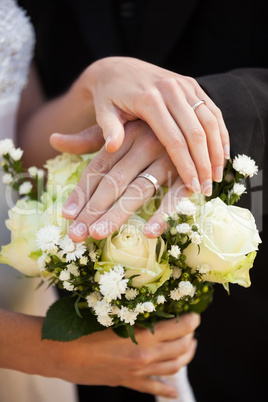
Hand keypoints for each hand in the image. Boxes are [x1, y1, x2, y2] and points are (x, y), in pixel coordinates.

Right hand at [0, 308, 199, 398]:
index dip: (191, 322)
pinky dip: (166, 390)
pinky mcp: (126, 381)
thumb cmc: (83, 327)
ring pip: (172, 368)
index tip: (196, 315)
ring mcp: (137, 372)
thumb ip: (134, 314)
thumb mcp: (113, 314)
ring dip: (185, 358)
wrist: (60, 353)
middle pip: (180, 349)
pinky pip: (152, 387)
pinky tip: (174, 392)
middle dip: (191, 338)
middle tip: (193, 329)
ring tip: (190, 348)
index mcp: (142, 337)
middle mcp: (144, 357)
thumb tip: (150, 306)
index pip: (178, 329)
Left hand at [51, 121, 184, 240]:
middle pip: (114, 181)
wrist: (188, 108)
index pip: (98, 167)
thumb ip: (88, 139)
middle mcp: (145, 144)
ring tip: (99, 234)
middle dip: (94, 209)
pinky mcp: (188, 171)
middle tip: (77, 234)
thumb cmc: (149, 125)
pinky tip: (150, 231)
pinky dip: (164, 212)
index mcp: (125, 135)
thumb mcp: (118, 127)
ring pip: (139, 189)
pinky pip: (175, 195)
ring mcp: (168, 158)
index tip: (67, 215)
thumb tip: (54, 140)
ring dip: (119, 213)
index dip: (81, 191)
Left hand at [81, 56, 229, 194]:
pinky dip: (221, 133)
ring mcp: (184, 85)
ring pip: (210, 121)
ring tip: (217, 176)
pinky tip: (223, 154)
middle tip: (208, 189)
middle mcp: (171, 89)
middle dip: (204, 163)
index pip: (174, 139)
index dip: (186, 165)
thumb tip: (112, 147)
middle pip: (196, 132)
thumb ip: (108, 128)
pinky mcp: (192, 85)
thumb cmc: (108, 97)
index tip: (193, 187)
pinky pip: (213, 110)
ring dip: (217, 150)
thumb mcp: (103, 112)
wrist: (117, 69)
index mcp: (150, 99)